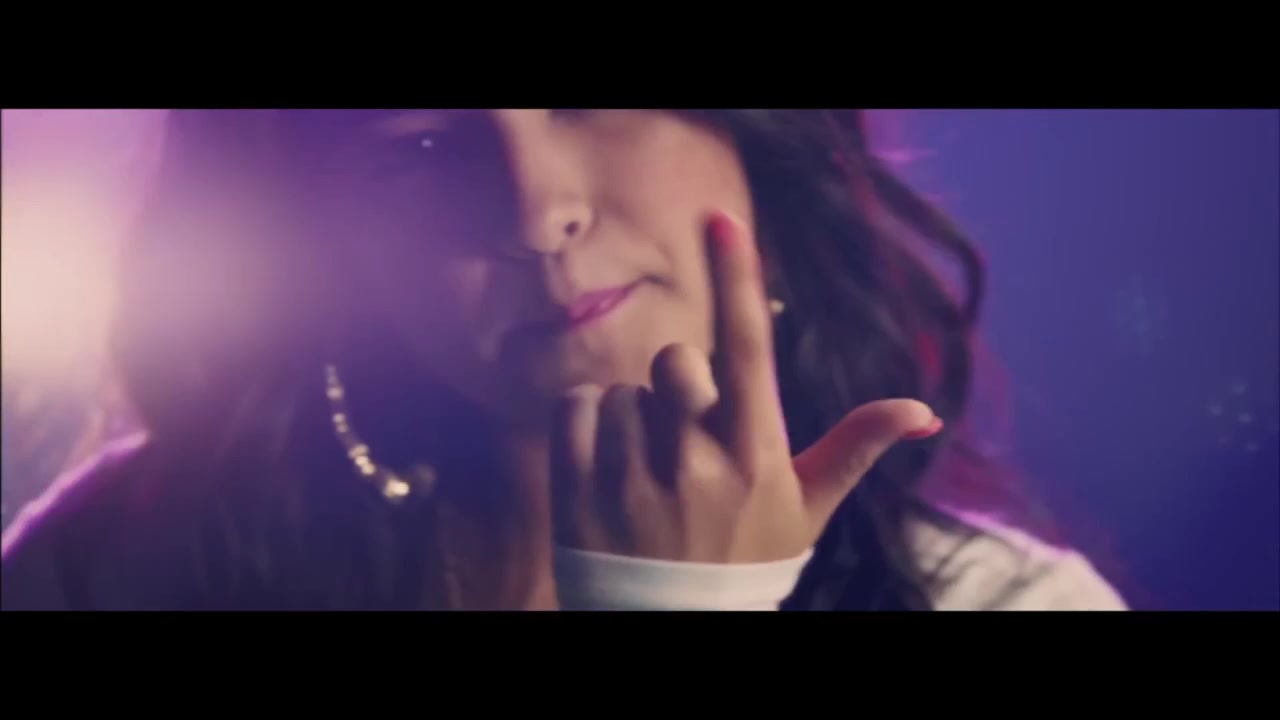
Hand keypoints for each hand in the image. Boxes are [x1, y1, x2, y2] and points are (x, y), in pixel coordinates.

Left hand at [549, 212, 940, 564]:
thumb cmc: (746, 560)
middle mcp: (694, 464)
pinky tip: (607, 467)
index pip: (746, 349)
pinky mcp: (576, 494)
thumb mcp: (804, 508)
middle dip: (679, 387)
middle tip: (685, 439)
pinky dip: (585, 425)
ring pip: (622, 391)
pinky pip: (573, 409)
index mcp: (753, 455)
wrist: (674, 629)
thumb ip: (855, 448)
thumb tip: (921, 408)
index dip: (736, 277)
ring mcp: (631, 481)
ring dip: (632, 419)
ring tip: (648, 472)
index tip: (721, 219)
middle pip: (675, 361)